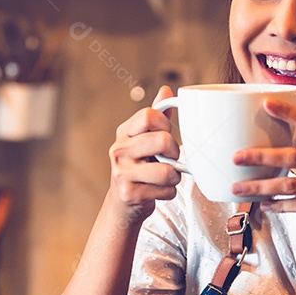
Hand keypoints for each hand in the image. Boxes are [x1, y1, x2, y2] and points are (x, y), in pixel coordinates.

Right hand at [107, 85, 181, 223]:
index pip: (149, 115)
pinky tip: (158, 191)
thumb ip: (157, 117)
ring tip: (167, 177)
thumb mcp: (144, 140)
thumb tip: (166, 90)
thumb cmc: (139, 168)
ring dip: (175, 177)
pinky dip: (169, 193)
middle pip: (163, 140)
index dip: (166, 124)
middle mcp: (119, 150)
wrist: (123, 204)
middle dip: (175, 152)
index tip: (168, 133)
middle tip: (172, 158)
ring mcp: (122, 173)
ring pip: (168, 171)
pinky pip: (166, 191)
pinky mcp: (130, 193)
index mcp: (124, 132)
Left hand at [231, 99, 295, 236]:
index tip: (266, 104)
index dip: (289, 113)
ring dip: (261, 187)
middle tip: (237, 156)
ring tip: (238, 188)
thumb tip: (292, 134)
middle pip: (294, 157)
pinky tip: (264, 204)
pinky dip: (279, 205)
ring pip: (291, 185)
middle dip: (262, 156)